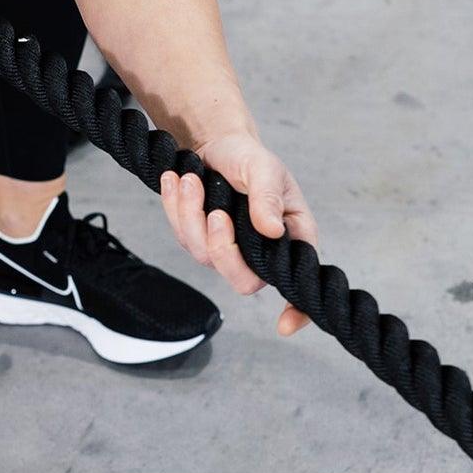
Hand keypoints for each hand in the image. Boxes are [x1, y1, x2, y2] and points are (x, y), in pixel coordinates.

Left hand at [159, 132, 316, 336]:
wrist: (218, 146)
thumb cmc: (250, 160)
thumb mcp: (265, 168)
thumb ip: (268, 197)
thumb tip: (271, 231)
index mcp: (290, 242)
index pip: (299, 287)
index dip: (296, 312)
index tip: (284, 326)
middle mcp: (260, 254)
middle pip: (243, 281)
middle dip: (223, 249)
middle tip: (216, 212)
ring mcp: (227, 251)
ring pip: (204, 256)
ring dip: (191, 216)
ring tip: (189, 179)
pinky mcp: (199, 241)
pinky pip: (182, 236)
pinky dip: (175, 208)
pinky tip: (174, 181)